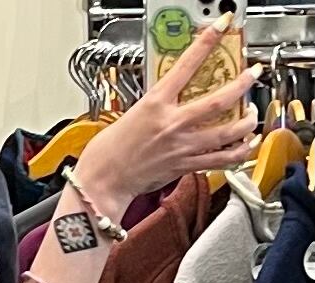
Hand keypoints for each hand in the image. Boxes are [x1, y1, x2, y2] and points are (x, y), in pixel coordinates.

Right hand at [79, 16, 260, 207]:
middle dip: (242, 84)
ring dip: (247, 122)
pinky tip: (244, 146)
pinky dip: (237, 153)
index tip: (222, 26)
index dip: (207, 42)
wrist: (102, 183)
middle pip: (219, 101)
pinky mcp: (183, 166)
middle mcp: (172, 124)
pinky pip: (219, 160)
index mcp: (155, 105)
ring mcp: (181, 147)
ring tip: (253, 114)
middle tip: (252, 75)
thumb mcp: (130, 116)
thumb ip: (155, 106)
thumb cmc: (107, 153)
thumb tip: (169, 97)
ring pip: (227, 133)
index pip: (186, 66)